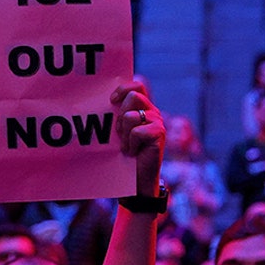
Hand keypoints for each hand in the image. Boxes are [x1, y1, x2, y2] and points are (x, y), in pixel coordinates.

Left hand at [111, 82, 164, 196]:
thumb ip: (117, 115)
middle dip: (120, 116)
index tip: (111, 101)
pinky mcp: (159, 134)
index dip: (123, 89)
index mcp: (143, 108)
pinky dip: (131, 144)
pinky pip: (137, 131)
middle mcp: (152, 112)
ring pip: (131, 115)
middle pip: (133, 97)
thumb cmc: (125, 154)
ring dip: (124, 133)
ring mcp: (157, 122)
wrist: (137, 179)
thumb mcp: (119, 131)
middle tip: (121, 134)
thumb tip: (105, 102)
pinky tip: (134, 152)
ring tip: (127, 146)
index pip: (136, 86)